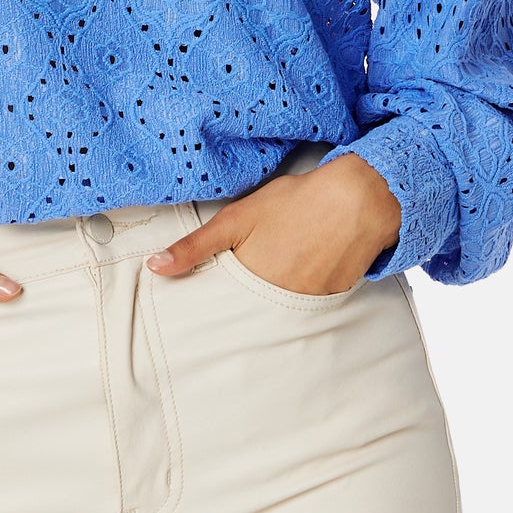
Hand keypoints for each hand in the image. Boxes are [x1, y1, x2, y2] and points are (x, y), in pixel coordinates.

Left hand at [145, 153, 401, 293]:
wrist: (358, 199)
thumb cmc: (295, 202)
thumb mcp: (236, 219)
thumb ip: (194, 246)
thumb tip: (155, 268)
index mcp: (251, 283)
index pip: (224, 310)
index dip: (214, 307)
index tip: (200, 312)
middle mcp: (280, 302)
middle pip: (252, 311)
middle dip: (244, 303)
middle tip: (243, 283)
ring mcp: (309, 303)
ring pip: (280, 308)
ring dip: (274, 295)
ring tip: (278, 265)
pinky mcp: (333, 298)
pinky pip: (308, 302)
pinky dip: (301, 289)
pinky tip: (303, 264)